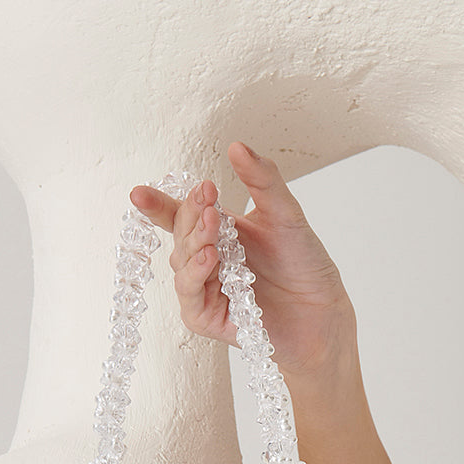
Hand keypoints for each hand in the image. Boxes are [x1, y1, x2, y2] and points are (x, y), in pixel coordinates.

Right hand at [129, 143, 357, 383]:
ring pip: (181, 263)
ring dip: (194, 243)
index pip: (179, 214)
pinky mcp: (206, 318)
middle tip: (207, 200)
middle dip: (190, 216)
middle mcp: (206, 259)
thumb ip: (262, 181)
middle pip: (180, 234)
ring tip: (213, 228)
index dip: (157, 204)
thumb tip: (236, 146)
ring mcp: (203, 289)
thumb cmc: (304, 264)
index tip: (139, 193)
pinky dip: (195, 276)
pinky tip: (209, 259)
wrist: (323, 310)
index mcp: (219, 232)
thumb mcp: (285, 214)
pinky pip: (189, 296)